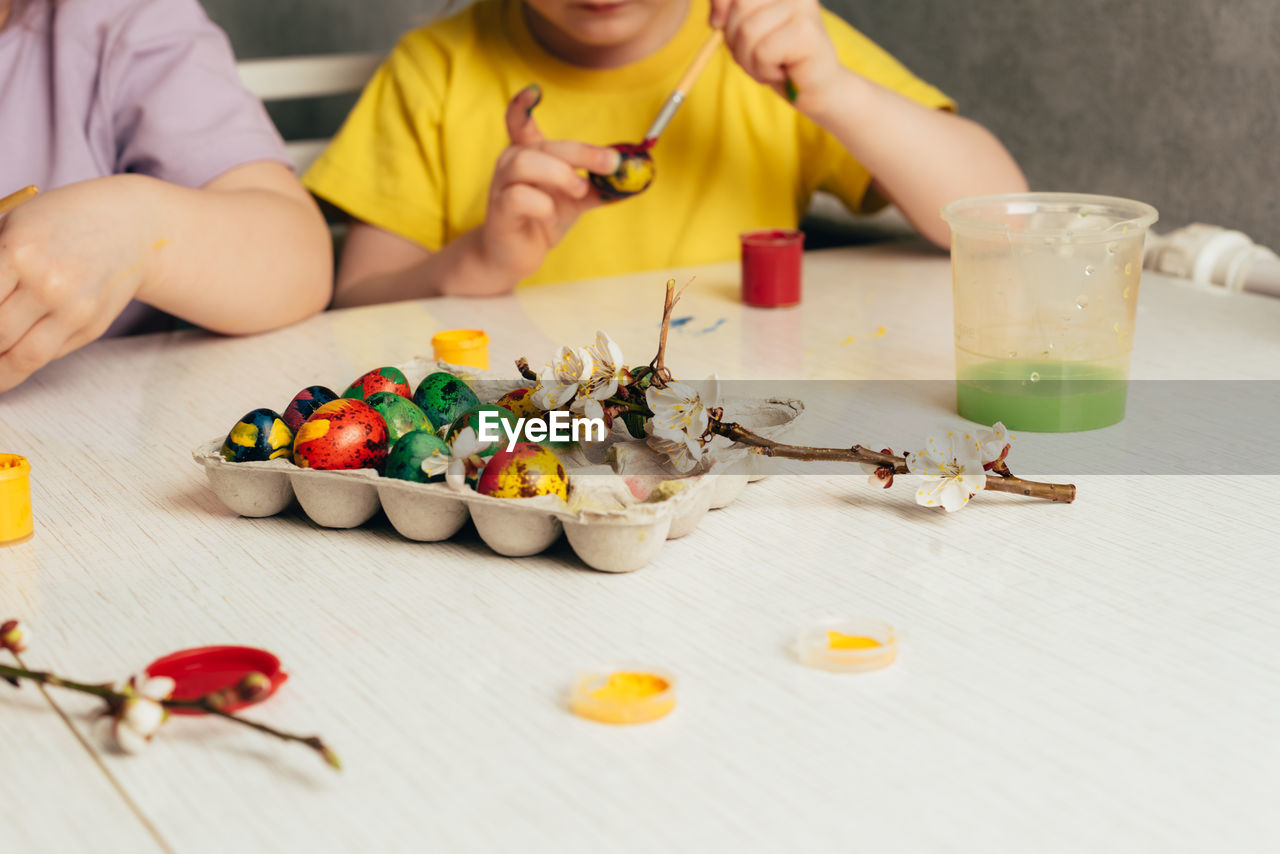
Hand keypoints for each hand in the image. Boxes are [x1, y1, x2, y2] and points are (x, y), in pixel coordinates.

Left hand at [0, 178, 156, 391]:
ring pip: (21, 356)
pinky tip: (7, 363)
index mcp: (19, 251)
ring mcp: (75, 308)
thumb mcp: (13, 228)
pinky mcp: (92, 325)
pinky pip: (48, 354)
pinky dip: (22, 362)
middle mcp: (50, 283)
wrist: (131, 226)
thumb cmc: (63, 222)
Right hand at [477, 86, 621, 283]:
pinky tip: (549, 215)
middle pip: (545, 145)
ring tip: (578, 192)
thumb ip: (601, 186)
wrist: (515, 257)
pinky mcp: (499, 209)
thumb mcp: (577, 199)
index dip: (523, 103)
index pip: (518, 120)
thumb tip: (636, 178)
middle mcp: (510, 162)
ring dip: (560, 175)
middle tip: (611, 164)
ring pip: (524, 162)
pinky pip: (518, 196)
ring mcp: (501, 185)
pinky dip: (541, 204)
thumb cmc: (542, 219)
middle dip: (582, 153)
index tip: (536, 90)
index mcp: (528, 152)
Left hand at [709, 0, 841, 107]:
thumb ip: (728, 14)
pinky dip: (764, 70)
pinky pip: (763, 51)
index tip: (716, 24)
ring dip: (750, 60)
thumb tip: (716, 19)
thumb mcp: (743, 32)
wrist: (811, 88)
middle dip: (736, 40)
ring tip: (769, 66)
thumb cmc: (777, 59)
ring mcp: (802, 7)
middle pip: (740, 6)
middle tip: (754, 56)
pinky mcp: (806, 31)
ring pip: (749, 31)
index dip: (719, 4)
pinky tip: (782, 72)